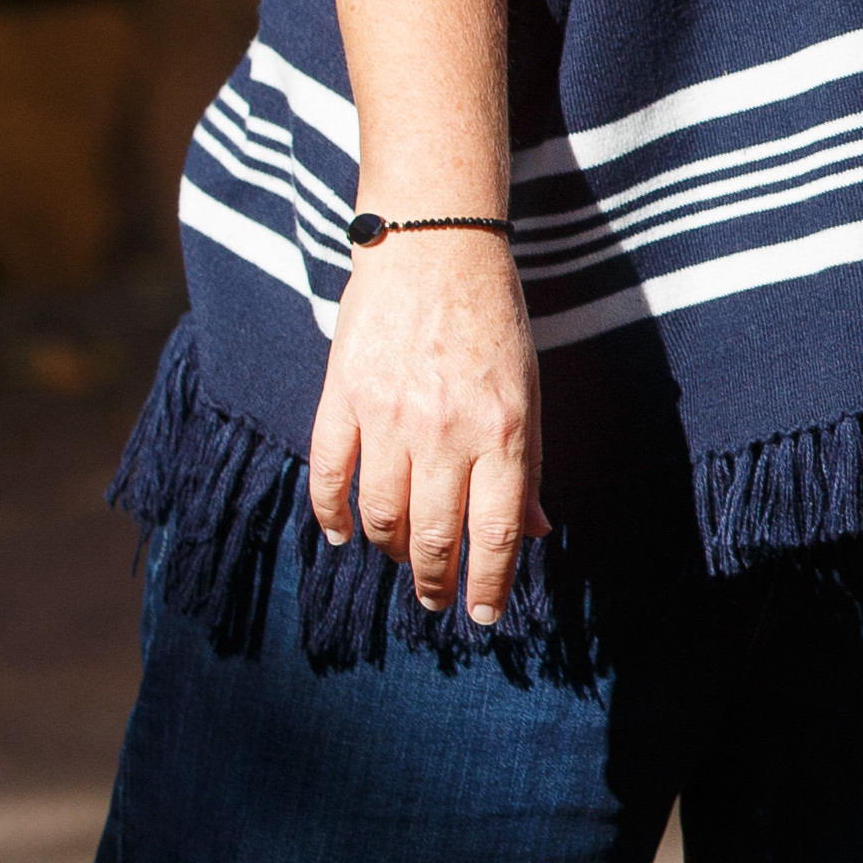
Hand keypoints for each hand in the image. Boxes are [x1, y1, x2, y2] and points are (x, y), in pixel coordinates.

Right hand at [306, 221, 540, 617]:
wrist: (436, 246)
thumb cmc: (493, 320)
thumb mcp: (529, 391)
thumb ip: (529, 464)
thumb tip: (535, 532)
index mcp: (502, 431)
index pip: (494, 534)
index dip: (488, 585)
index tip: (482, 616)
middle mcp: (445, 430)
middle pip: (432, 536)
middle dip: (435, 581)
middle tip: (436, 599)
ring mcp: (388, 415)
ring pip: (379, 516)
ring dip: (389, 550)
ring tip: (400, 559)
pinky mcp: (342, 396)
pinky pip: (327, 475)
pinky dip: (332, 515)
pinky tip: (343, 535)